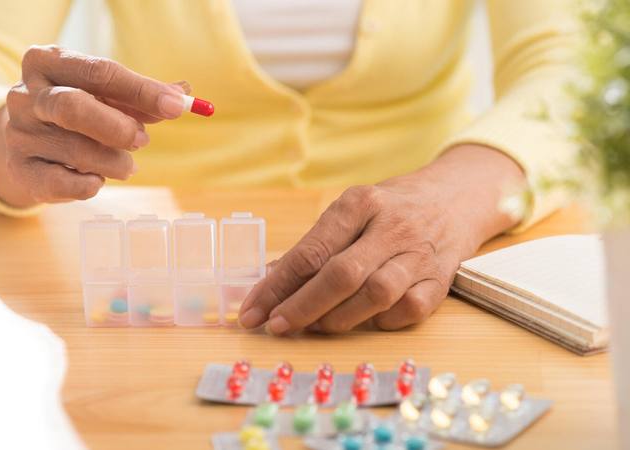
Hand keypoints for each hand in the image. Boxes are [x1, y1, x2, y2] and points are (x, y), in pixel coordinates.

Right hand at [0, 45, 188, 207]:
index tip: (177, 106)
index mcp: (47, 61)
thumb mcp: (105, 95)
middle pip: (73, 107)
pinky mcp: (21, 170)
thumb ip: (142, 96)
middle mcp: (26, 95)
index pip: (99, 71)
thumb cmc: (76, 111)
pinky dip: (90, 184)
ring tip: (126, 165)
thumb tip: (183, 93)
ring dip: (113, 161)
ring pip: (75, 150)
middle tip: (143, 140)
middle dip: (118, 127)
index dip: (142, 91)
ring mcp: (18, 134)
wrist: (27, 142)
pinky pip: (64, 183)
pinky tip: (97, 178)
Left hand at [238, 145, 525, 334]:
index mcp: (359, 203)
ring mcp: (419, 254)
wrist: (456, 197)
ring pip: (375, 295)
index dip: (277, 286)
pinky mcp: (440, 280)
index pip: (311, 250)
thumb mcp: (350, 211)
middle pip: (342, 275)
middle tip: (277, 326)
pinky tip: (364, 320)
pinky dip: (380, 321)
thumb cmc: (389, 208)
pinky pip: (407, 311)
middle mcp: (391, 226)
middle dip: (302, 307)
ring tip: (314, 325)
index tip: (253, 312)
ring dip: (338, 318)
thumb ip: (314, 246)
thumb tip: (269, 284)